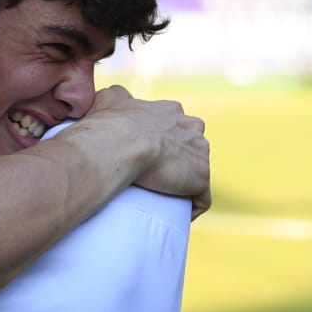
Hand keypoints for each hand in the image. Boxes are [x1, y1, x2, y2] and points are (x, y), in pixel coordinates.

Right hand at [83, 85, 210, 218]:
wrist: (121, 144)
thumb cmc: (111, 125)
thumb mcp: (109, 99)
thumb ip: (115, 95)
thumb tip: (115, 96)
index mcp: (171, 111)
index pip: (175, 125)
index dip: (164, 140)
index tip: (148, 154)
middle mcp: (191, 127)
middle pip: (191, 145)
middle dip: (179, 159)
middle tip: (154, 177)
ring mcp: (199, 153)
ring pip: (197, 169)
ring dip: (185, 183)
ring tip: (164, 198)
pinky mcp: (201, 178)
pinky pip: (202, 198)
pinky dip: (192, 207)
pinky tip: (178, 215)